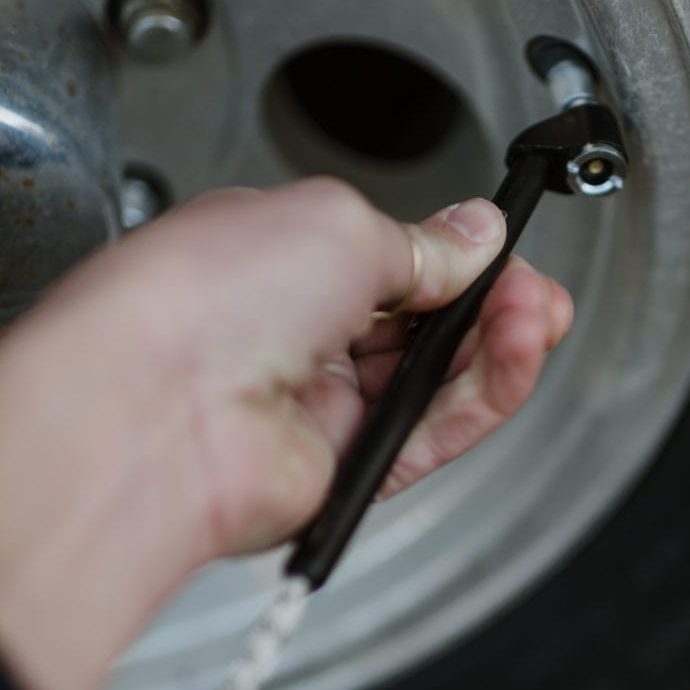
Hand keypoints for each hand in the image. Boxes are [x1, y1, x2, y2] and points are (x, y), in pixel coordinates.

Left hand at [0, 179, 572, 689]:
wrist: (153, 413)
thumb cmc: (202, 300)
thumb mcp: (338, 223)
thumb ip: (422, 240)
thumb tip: (473, 234)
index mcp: (281, 258)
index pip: (392, 259)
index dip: (455, 255)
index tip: (500, 246)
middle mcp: (299, 331)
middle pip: (426, 321)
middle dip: (491, 301)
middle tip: (533, 288)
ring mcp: (321, 402)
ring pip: (439, 378)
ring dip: (497, 344)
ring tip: (536, 316)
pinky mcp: (345, 465)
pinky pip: (434, 433)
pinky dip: (483, 395)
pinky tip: (514, 354)